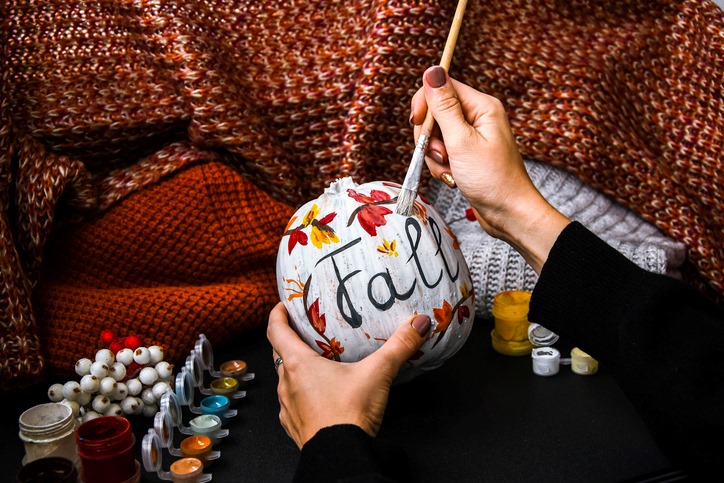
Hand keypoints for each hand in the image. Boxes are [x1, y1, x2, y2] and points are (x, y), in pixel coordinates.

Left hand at [267, 302, 430, 448]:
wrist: (341, 457)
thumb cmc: (349, 415)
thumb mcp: (377, 373)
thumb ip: (399, 346)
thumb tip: (418, 323)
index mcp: (298, 364)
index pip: (276, 330)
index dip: (277, 314)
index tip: (284, 305)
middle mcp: (287, 383)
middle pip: (279, 353)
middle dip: (288, 339)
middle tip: (303, 330)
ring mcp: (288, 406)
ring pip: (285, 379)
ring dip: (295, 368)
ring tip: (315, 362)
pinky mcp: (294, 426)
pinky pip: (291, 403)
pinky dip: (301, 394)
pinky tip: (318, 395)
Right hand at [410, 66, 569, 271]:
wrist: (509, 214)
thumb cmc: (492, 179)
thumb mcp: (461, 141)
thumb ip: (443, 106)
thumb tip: (432, 71)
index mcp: (482, 106)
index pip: (443, 87)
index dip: (425, 104)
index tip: (417, 124)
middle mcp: (478, 117)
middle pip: (435, 113)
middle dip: (429, 136)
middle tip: (441, 154)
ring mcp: (472, 137)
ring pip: (435, 136)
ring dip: (434, 156)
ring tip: (450, 170)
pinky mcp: (467, 155)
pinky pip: (442, 152)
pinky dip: (441, 166)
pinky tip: (452, 177)